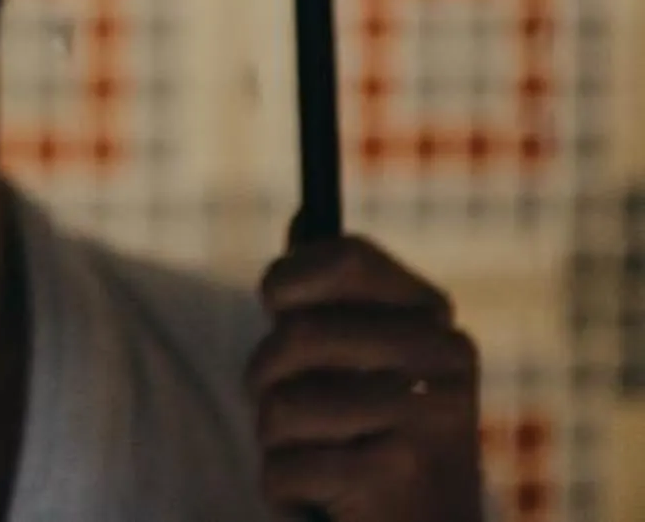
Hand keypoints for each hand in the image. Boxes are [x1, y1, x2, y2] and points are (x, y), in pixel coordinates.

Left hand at [249, 235, 482, 521]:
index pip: (345, 258)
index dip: (287, 281)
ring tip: (322, 458)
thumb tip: (303, 219)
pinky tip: (331, 501)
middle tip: (293, 410)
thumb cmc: (376, 440)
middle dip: (269, 377)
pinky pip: (279, 468)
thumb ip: (333, 299)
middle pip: (296, 333)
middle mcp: (444, 361)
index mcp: (433, 319)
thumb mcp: (361, 360)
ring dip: (276, 441)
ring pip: (278, 405)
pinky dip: (285, 490)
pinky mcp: (394, 478)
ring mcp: (425, 420)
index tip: (277, 307)